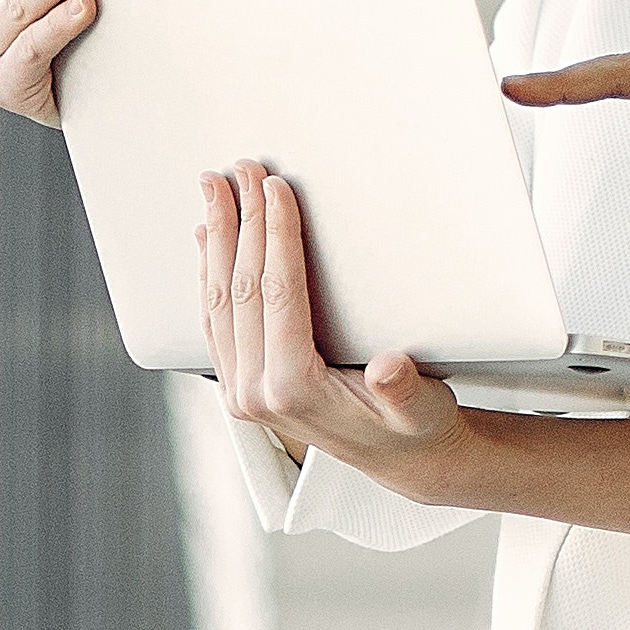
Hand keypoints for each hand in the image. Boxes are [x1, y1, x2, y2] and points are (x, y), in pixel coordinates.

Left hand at [202, 164, 465, 478]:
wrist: (402, 460)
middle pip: (240, 291)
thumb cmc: (416, 427)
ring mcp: (241, 391)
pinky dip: (211, 272)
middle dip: (240, 223)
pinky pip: (216, 318)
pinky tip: (208, 237)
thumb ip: (403, 390)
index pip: (278, 295)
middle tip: (240, 170)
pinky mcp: (240, 384)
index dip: (276, 236)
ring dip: (218, 239)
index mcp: (292, 390)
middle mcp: (255, 393)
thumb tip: (388, 369)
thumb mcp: (422, 409)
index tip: (276, 188)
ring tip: (216, 188)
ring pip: (218, 301)